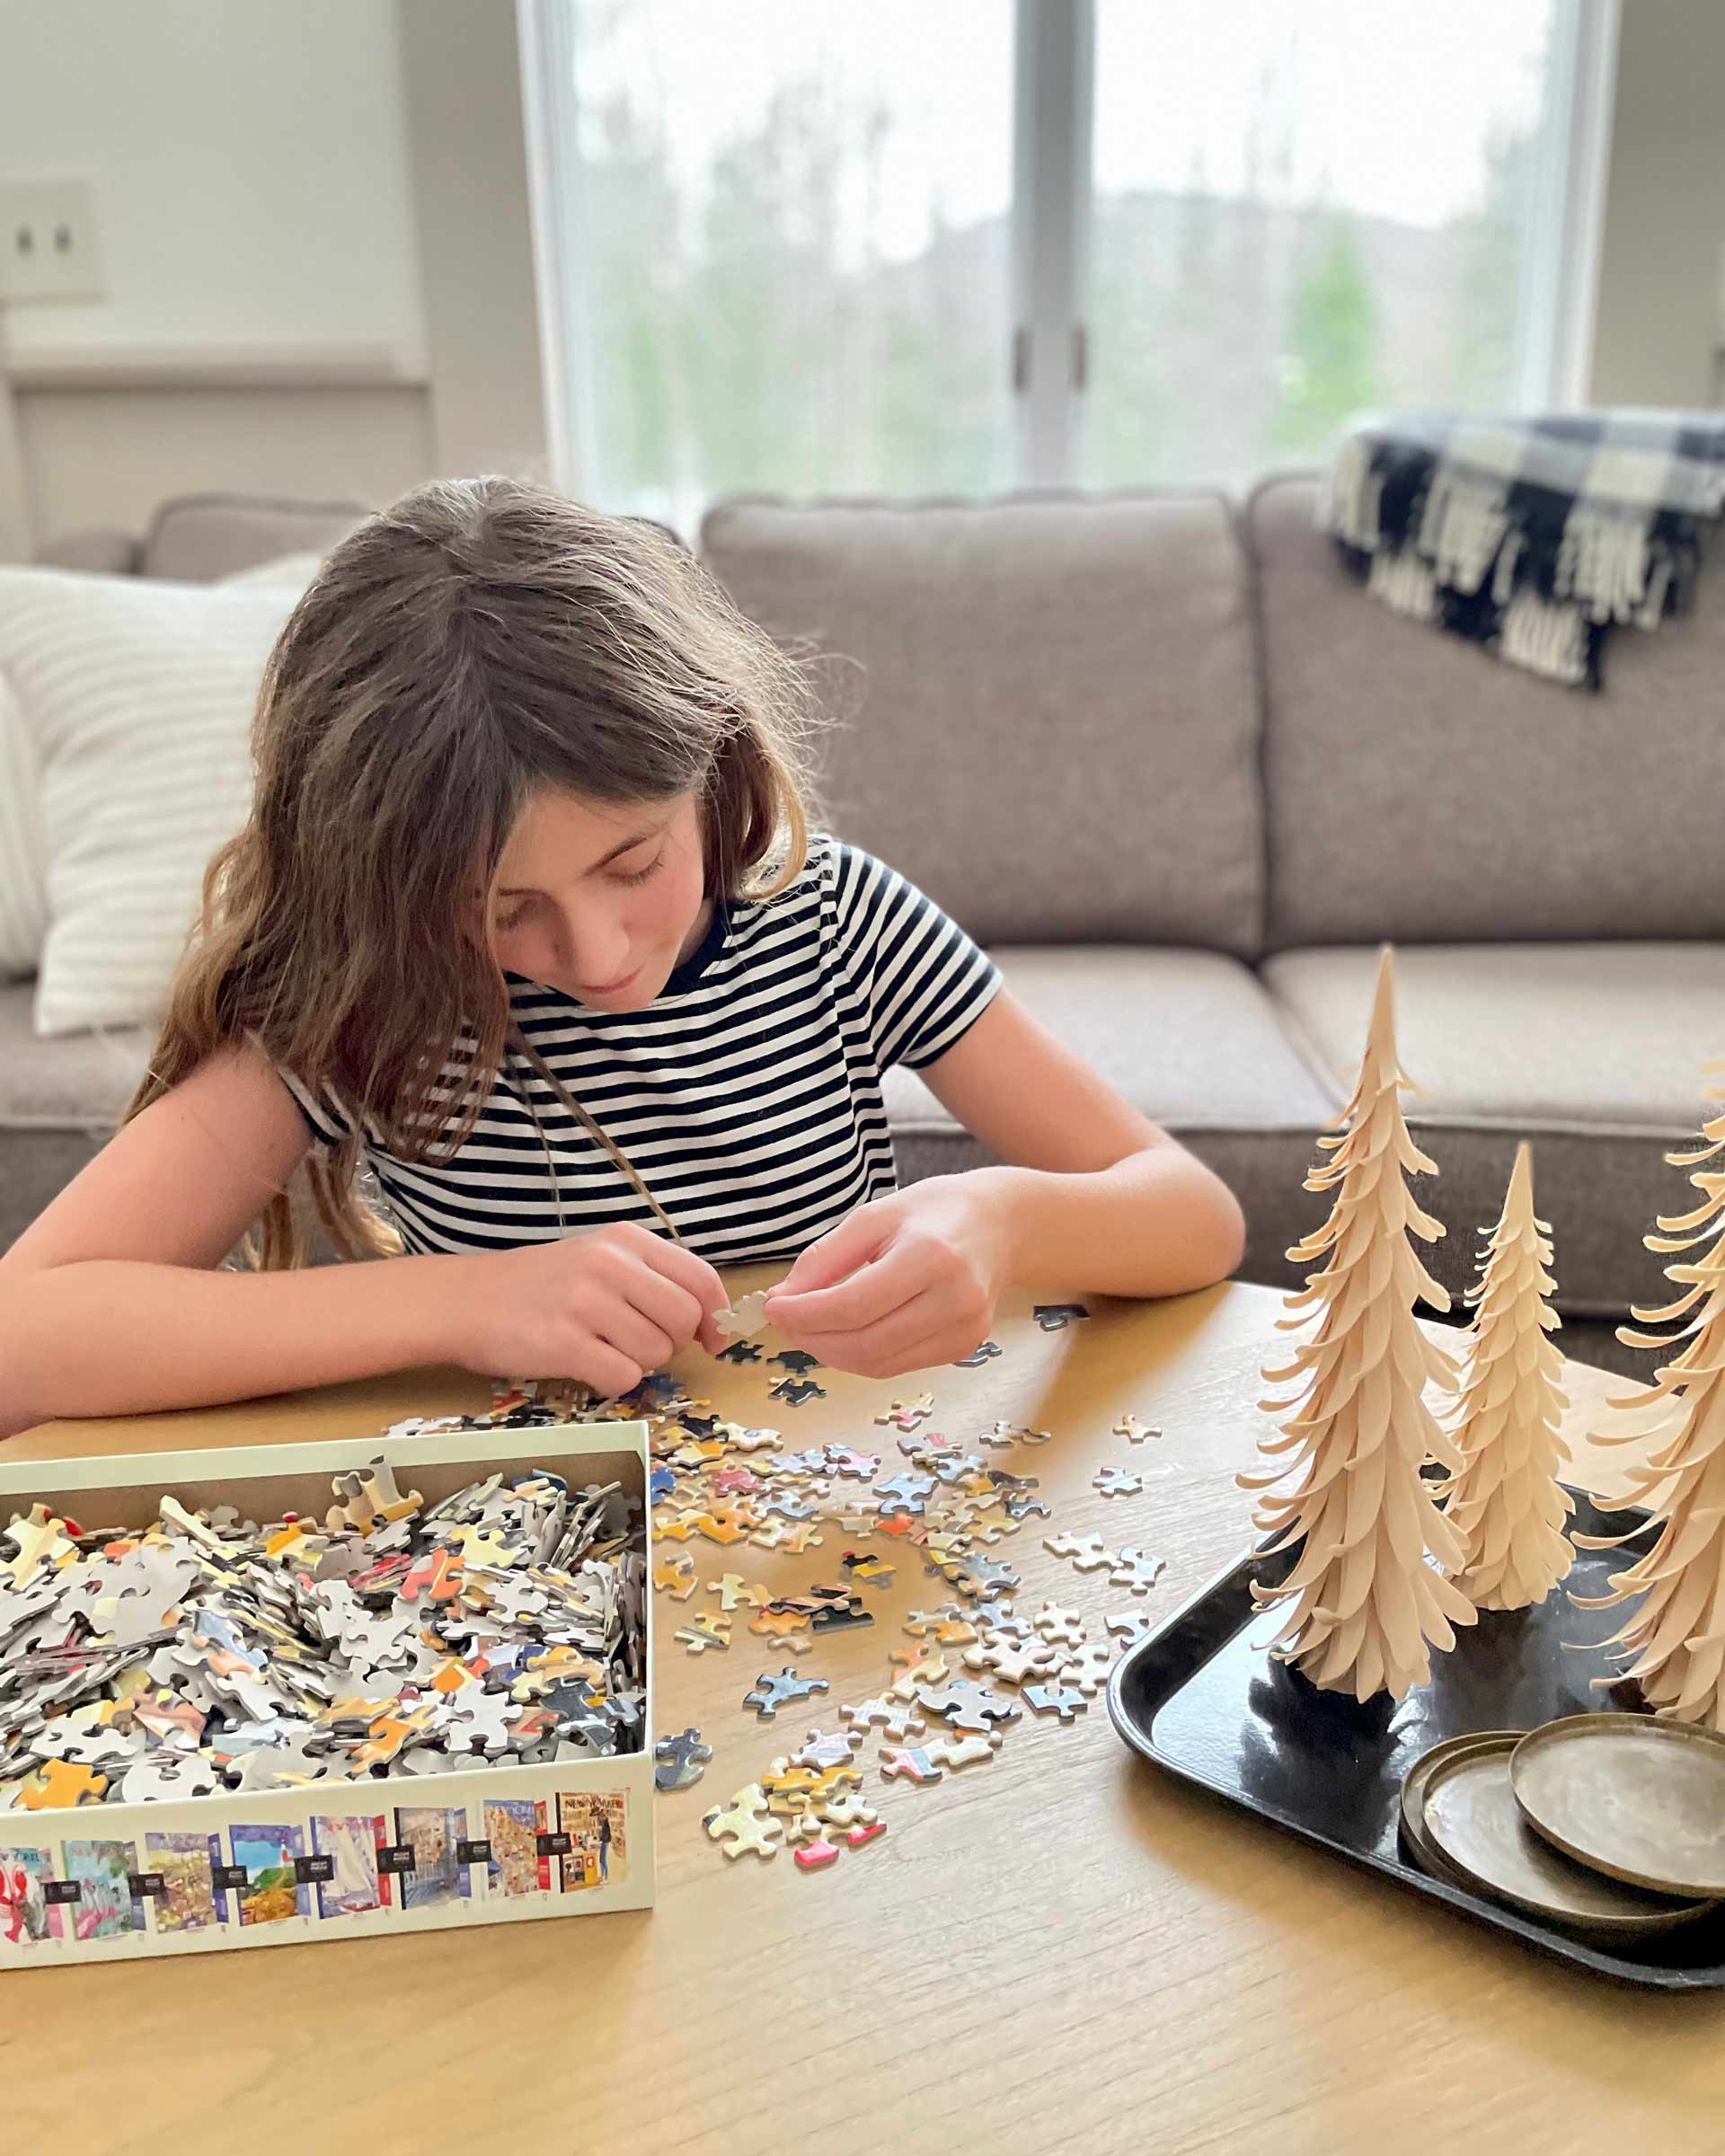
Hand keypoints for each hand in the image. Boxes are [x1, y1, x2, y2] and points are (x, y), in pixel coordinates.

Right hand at [446, 1224, 727, 1394]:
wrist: (464, 1301)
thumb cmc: (539, 1285)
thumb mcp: (598, 1259)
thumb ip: (650, 1278)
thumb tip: (707, 1321)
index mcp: (625, 1241)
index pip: (700, 1278)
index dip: (716, 1316)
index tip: (712, 1340)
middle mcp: (609, 1265)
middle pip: (684, 1319)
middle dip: (672, 1344)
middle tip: (639, 1345)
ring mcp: (585, 1303)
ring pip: (656, 1353)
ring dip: (638, 1364)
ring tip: (603, 1350)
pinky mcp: (563, 1343)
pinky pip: (623, 1378)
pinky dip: (614, 1383)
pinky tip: (588, 1367)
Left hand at [764, 1175, 1015, 1377]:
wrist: (1000, 1225)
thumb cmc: (934, 1212)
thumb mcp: (873, 1216)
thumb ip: (825, 1258)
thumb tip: (782, 1299)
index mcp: (931, 1256)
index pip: (855, 1305)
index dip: (805, 1315)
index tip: (773, 1309)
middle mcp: (954, 1298)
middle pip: (866, 1343)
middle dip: (813, 1339)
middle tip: (786, 1322)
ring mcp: (964, 1329)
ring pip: (879, 1364)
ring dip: (833, 1353)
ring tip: (810, 1329)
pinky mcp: (964, 1347)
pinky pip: (898, 1365)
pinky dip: (862, 1356)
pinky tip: (846, 1334)